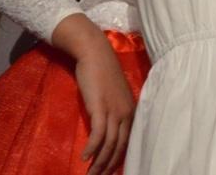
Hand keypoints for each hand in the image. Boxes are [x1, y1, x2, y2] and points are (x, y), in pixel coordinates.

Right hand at [52, 14, 134, 174]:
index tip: (110, 171)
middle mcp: (126, 113)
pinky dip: (92, 148)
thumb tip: (107, 130)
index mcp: (131, 111)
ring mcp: (114, 110)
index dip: (119, 159)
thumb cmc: (102, 73)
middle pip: (120, 147)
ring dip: (98, 162)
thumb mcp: (113, 95)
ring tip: (89, 174)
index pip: (128, 142)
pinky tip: (84, 157)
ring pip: (109, 144)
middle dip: (108, 166)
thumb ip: (114, 111)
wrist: (95, 53)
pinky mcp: (100, 107)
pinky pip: (98, 134)